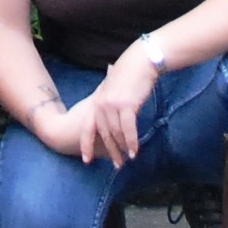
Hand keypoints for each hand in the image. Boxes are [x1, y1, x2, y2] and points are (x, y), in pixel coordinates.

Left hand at [78, 49, 158, 167]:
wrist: (141, 62)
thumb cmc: (130, 75)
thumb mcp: (113, 89)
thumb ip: (109, 103)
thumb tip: (111, 115)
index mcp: (96, 102)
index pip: (88, 128)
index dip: (86, 144)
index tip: (86, 160)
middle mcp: (101, 105)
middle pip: (104, 134)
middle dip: (110, 152)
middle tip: (117, 166)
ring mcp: (112, 105)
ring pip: (116, 134)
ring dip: (122, 149)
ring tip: (128, 159)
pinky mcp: (126, 106)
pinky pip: (128, 130)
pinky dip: (131, 142)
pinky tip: (134, 151)